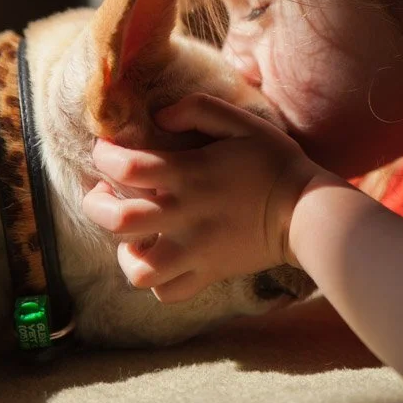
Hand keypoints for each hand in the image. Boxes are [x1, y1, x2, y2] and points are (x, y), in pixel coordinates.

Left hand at [82, 94, 319, 302]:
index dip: (105, 155)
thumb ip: (200, 109)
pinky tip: (159, 260)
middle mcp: (187, 216)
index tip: (106, 149)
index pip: (128, 167)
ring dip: (123, 252)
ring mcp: (196, 251)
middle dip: (95, 205)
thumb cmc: (275, 163)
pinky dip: (154, 281)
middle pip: (118, 221)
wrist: (306, 211)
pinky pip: (167, 293)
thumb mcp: (243, 123)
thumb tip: (161, 116)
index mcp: (192, 175)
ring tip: (129, 236)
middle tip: (101, 191)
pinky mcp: (209, 273)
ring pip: (138, 270)